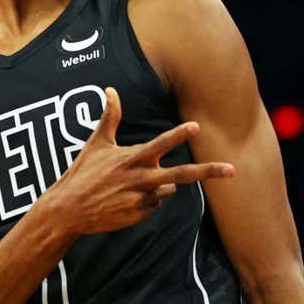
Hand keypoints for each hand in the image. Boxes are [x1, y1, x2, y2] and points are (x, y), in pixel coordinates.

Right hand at [48, 87, 233, 235]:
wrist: (69, 210)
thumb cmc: (83, 172)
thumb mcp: (96, 143)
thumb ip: (110, 116)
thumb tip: (110, 89)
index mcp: (131, 158)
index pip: (159, 144)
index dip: (178, 134)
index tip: (195, 126)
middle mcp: (140, 178)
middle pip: (182, 174)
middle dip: (209, 171)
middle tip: (233, 170)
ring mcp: (142, 199)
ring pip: (167, 190)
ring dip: (157, 186)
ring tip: (130, 187)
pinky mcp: (140, 214)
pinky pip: (155, 204)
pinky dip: (147, 201)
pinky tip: (126, 200)